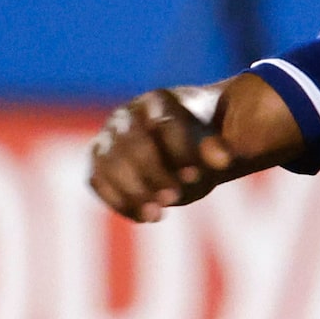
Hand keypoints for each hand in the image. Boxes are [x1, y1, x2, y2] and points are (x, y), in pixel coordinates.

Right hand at [89, 88, 231, 222]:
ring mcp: (106, 137)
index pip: (166, 125)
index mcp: (158, 100)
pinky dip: (118, 201)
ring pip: (109, 163)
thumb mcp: (212, 141)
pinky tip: (144, 217)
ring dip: (132, 192)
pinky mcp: (96, 161)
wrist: (177, 142)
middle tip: (173, 198)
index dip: (179, 151)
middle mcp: (125, 115)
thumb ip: (217, 148)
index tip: (194, 176)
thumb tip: (223, 161)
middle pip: (133, 145)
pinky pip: (97, 181)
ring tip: (157, 214)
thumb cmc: (198, 140)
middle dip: (153, 174)